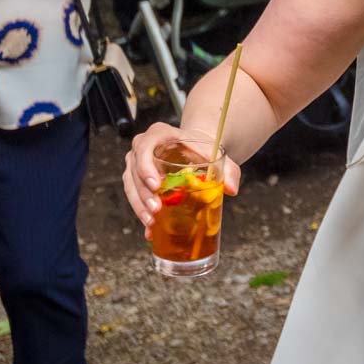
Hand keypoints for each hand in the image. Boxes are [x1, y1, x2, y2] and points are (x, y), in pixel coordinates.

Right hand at [123, 122, 241, 232]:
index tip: (156, 185)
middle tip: (156, 209)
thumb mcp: (216, 154)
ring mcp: (136, 164)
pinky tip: (150, 229)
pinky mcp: (136, 181)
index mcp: (159, 134)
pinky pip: (134, 197)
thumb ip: (229, 169)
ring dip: (139, 205)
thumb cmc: (201, 150)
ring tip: (152, 222)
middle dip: (144, 193)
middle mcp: (143, 148)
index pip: (145, 146)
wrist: (195, 151)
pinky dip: (141, 213)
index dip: (146, 166)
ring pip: (131, 185)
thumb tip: (232, 189)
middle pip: (135, 170)